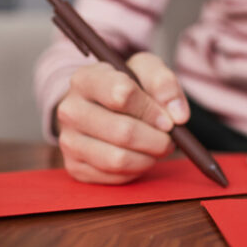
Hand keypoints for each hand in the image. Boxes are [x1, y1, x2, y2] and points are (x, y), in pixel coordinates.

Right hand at [55, 52, 188, 183]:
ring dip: (148, 157)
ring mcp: (68, 140)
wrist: (103, 106)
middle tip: (170, 139)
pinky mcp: (74, 166)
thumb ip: (164, 83)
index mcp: (85, 79)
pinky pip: (113, 176)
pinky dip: (135, 170)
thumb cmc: (129, 84)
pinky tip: (141, 156)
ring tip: (158, 147)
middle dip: (156, 139)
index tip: (168, 119)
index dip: (152, 110)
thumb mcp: (147, 70)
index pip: (122, 94)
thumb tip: (178, 116)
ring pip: (117, 159)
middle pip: (123, 131)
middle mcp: (70, 110)